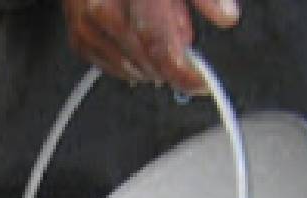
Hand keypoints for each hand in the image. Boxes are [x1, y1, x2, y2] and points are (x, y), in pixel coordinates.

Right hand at [60, 0, 239, 90]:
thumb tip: (226, 17)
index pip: (158, 42)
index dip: (182, 71)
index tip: (200, 82)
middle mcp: (103, 7)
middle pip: (144, 58)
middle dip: (170, 65)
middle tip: (185, 56)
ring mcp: (87, 23)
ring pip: (127, 66)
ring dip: (152, 66)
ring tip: (163, 44)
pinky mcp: (79, 34)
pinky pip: (108, 65)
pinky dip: (130, 64)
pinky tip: (142, 54)